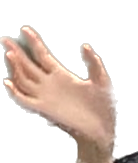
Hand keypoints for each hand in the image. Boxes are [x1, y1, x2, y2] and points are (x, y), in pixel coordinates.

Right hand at [1, 24, 115, 153]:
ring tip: (9, 55)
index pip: (42, 55)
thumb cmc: (103, 110)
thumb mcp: (101, 81)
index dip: (33, 41)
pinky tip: (7, 82)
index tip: (24, 28)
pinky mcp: (45, 111)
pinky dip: (15, 93)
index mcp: (61, 76)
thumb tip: (83, 45)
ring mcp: (46, 98)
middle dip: (15, 52)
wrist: (103, 134)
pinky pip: (25, 102)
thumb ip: (93, 62)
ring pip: (23, 81)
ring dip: (14, 68)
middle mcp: (50, 85)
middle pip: (27, 65)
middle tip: (4, 39)